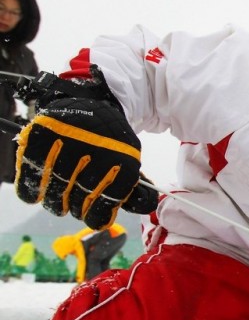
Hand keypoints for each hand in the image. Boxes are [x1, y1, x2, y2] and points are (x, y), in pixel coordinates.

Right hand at [15, 97, 155, 228]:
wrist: (93, 102)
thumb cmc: (111, 140)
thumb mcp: (129, 160)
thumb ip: (133, 188)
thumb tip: (145, 208)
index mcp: (122, 162)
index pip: (105, 204)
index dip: (99, 216)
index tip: (96, 217)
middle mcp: (94, 155)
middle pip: (79, 203)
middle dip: (79, 209)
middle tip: (77, 205)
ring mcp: (65, 146)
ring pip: (56, 197)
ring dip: (58, 204)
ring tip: (62, 199)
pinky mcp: (39, 141)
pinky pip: (30, 181)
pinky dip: (33, 192)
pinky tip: (40, 192)